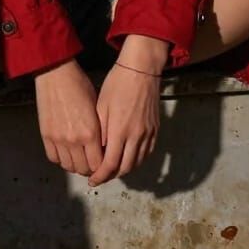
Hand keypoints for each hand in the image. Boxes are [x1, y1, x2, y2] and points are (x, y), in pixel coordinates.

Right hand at [34, 59, 103, 177]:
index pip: (98, 163)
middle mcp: (75, 140)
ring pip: (68, 166)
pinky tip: (66, 152)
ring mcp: (58, 139)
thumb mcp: (96, 107)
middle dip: (89, 168)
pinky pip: (54, 158)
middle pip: (83, 168)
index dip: (102, 166)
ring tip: (79, 158)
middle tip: (91, 162)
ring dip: (75, 165)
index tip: (103, 162)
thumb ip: (100, 129)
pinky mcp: (46, 136)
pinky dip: (61, 159)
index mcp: (91, 132)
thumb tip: (102, 145)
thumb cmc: (79, 85)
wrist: (56, 74)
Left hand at [88, 61, 160, 186]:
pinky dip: (137, 160)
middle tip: (101, 176)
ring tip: (112, 169)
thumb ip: (100, 132)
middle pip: (125, 168)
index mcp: (120, 130)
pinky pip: (147, 153)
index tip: (92, 180)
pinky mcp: (156, 129)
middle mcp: (137, 135)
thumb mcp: (101, 106)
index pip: (110, 164)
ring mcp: (148, 133)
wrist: (141, 69)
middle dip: (111, 176)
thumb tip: (97, 152)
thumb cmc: (117, 83)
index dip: (100, 176)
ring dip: (124, 169)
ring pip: (137, 162)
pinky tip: (128, 158)